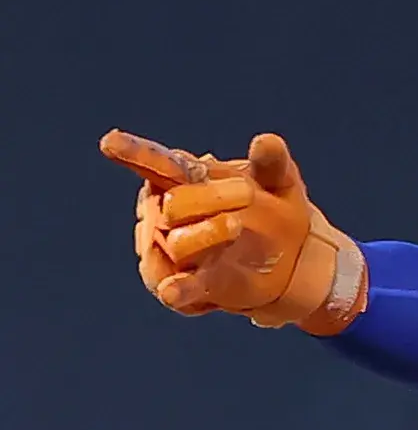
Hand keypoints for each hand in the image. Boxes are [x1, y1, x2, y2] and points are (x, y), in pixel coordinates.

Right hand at [100, 129, 366, 334]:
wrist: (295, 255)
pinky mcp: (191, 288)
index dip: (134, 153)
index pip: (156, 165)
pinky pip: (174, 289)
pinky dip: (175, 289)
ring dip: (204, 236)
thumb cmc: (276, 206)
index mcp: (189, 182)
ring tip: (236, 225)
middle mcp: (172, 217)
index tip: (110, 142)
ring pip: (173, 246)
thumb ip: (271, 162)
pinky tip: (174, 289)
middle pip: (172, 206)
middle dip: (206, 199)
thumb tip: (266, 140)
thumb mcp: (280, 180)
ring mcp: (176, 254)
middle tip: (247, 194)